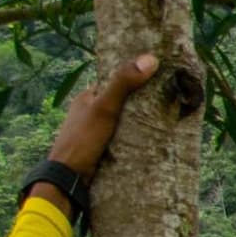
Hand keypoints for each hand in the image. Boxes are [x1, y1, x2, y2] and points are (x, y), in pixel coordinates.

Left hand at [44, 53, 157, 180]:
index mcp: (86, 98)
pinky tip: (149, 139)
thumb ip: (123, 84)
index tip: (156, 74)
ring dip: (138, 122)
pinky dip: (133, 137)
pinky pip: (121, 138)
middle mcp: (89, 112)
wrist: (69, 177)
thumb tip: (150, 59)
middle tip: (166, 98)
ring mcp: (94, 132)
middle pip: (118, 101)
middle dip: (138, 101)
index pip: (112, 81)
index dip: (132, 76)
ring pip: (121, 121)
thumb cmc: (83, 138)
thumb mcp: (104, 107)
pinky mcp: (100, 149)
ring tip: (164, 118)